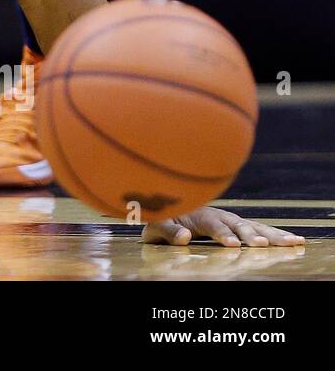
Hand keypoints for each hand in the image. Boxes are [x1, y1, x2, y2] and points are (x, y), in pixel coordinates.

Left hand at [142, 206, 305, 247]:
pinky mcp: (240, 226)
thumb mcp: (155, 226)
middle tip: (261, 245)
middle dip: (249, 234)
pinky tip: (295, 241)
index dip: (222, 234)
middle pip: (238, 224)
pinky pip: (260, 229)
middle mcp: (219, 214)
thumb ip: (168, 230)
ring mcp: (231, 219)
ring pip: (254, 226)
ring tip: (292, 242)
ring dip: (271, 234)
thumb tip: (184, 237)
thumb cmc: (162, 219)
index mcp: (198, 214)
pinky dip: (277, 235)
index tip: (232, 245)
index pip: (212, 224)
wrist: (169, 205)